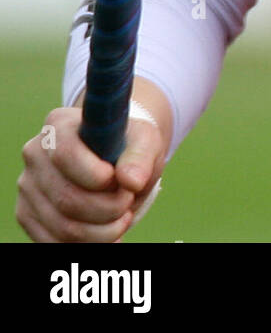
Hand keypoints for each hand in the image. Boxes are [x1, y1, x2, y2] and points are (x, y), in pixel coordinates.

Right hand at [16, 105, 165, 242]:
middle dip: (108, 208)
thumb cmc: (126, 145)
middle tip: (129, 202)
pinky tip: (108, 234)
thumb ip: (141, 155)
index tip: (118, 181)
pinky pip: (54, 242)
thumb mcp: (144, 139)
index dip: (95, 176)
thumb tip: (132, 182)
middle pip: (66, 198)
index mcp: (59, 125)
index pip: (66, 155)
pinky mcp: (27, 214)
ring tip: (123, 218)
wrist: (113, 159)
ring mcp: (28, 187)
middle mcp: (35, 154)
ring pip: (62, 226)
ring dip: (102, 231)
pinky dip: (88, 243)